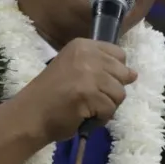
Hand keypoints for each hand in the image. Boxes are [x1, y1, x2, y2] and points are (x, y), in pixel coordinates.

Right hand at [16, 39, 137, 142]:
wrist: (30, 115)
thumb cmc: (52, 94)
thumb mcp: (76, 69)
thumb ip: (103, 67)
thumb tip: (134, 74)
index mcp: (83, 45)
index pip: (119, 55)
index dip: (113, 73)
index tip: (95, 82)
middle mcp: (86, 55)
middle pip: (123, 74)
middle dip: (110, 91)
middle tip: (89, 97)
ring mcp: (87, 74)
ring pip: (119, 94)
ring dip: (106, 106)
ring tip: (86, 107)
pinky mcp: (88, 94)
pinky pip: (110, 109)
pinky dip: (100, 118)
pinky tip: (84, 115)